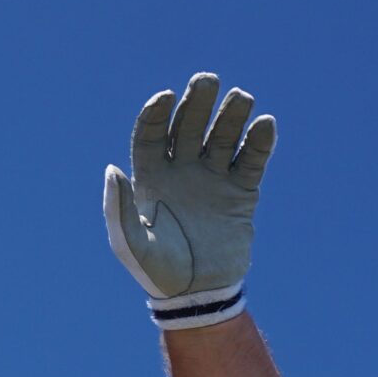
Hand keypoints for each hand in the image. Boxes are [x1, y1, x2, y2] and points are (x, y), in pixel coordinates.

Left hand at [104, 72, 275, 324]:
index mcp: (151, 178)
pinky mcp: (240, 193)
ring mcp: (213, 179)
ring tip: (242, 97)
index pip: (153, 134)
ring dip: (232, 114)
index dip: (158, 113)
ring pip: (223, 136)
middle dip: (198, 102)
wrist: (197, 296)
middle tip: (208, 80)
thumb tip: (112, 169)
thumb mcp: (130, 244)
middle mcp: (182, 171)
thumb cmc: (157, 272)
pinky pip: (252, 160)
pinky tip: (265, 125)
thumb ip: (118, 209)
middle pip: (189, 125)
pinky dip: (260, 142)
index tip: (167, 96)